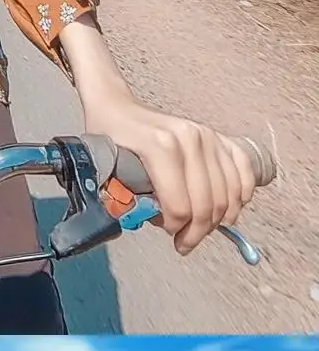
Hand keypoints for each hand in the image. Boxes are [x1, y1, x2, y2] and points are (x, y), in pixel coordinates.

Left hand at [78, 94, 256, 254]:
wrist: (118, 107)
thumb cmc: (110, 138)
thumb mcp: (106, 169)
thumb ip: (126, 199)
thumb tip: (153, 223)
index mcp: (161, 147)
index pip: (180, 205)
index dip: (176, 229)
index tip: (169, 235)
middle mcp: (190, 139)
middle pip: (208, 202)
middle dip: (197, 232)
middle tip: (185, 243)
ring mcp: (208, 136)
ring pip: (229, 192)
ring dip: (218, 219)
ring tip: (201, 230)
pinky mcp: (218, 136)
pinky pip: (243, 169)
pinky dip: (242, 193)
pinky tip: (231, 210)